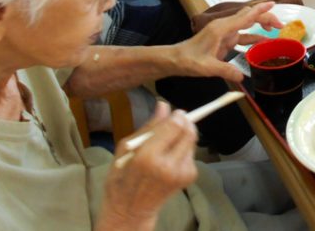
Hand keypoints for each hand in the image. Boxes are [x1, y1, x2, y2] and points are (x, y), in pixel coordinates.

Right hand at [100, 102, 197, 226]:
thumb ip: (148, 127)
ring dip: (184, 135)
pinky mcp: (189, 177)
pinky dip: (184, 149)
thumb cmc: (122, 177)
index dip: (177, 116)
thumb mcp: (125, 149)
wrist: (131, 209)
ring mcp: (181, 173)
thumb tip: (163, 104)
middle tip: (175, 122)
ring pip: (192, 141)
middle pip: (189, 132)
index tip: (174, 113)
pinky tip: (171, 156)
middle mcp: (168, 165)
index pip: (175, 126)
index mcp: (148, 157)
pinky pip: (192, 153)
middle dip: (185, 122)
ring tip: (168, 143)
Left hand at [173, 2, 281, 81]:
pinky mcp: (224, 40)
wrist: (175, 59)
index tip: (274, 3)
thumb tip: (243, 77)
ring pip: (246, 24)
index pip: (245, 16)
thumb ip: (226, 71)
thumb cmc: (188, 60)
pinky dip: (253, 36)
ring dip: (261, 25)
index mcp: (222, 29)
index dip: (261, 9)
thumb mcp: (207, 67)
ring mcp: (224, 33)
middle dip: (265, 17)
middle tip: (280, 26)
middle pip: (249, 17)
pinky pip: (242, 35)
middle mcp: (225, 27)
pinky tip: (262, 41)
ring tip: (275, 30)